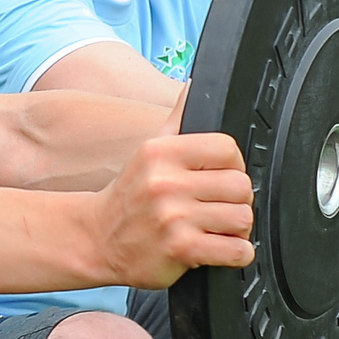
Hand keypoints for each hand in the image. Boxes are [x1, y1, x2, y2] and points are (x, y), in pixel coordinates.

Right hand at [86, 131, 254, 288]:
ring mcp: (173, 217)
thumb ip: (176, 119)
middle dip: (237, 200)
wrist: (96, 238)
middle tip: (220, 208)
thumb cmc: (129, 196)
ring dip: (238, 230)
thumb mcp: (148, 151)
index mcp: (161, 152)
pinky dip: (236, 254)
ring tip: (218, 229)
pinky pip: (235, 251)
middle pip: (240, 186)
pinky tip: (220, 249)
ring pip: (242, 218)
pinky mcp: (180, 249)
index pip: (227, 148)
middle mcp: (166, 182)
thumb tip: (196, 85)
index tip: (220, 178)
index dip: (233, 166)